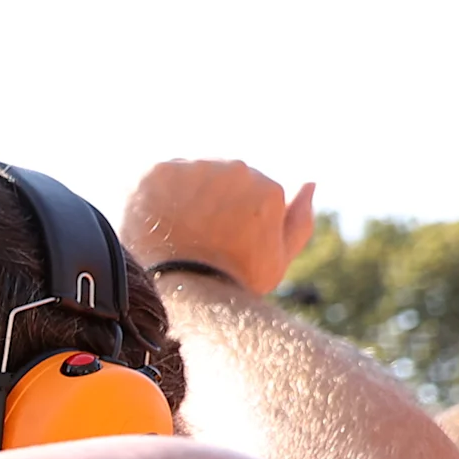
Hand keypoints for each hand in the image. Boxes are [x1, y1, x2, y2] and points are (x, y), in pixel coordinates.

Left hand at [122, 160, 317, 295]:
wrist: (182, 291)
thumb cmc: (232, 282)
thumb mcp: (278, 260)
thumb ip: (298, 220)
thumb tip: (309, 182)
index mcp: (268, 188)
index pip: (246, 191)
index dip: (229, 218)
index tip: (216, 240)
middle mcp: (235, 169)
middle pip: (216, 178)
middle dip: (205, 201)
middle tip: (191, 237)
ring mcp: (195, 167)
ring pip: (186, 173)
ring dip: (178, 195)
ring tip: (169, 231)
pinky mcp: (157, 171)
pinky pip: (154, 175)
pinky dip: (149, 195)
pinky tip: (151, 223)